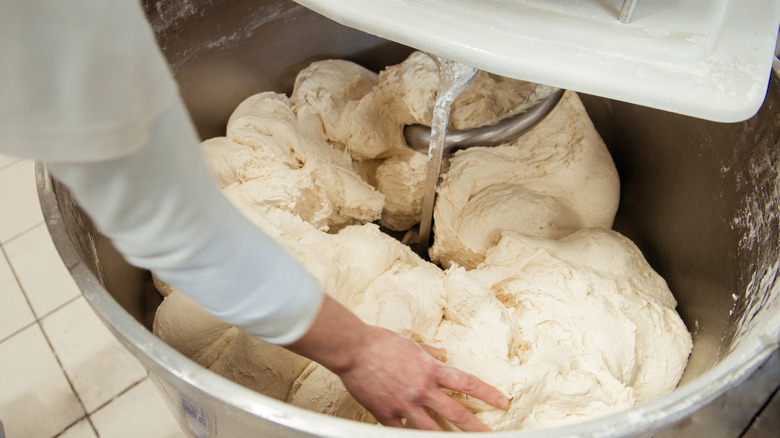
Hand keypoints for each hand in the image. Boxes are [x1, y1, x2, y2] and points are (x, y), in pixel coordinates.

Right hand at [285, 296, 509, 430]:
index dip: (487, 394)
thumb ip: (430, 352)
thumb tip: (443, 353)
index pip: (467, 384)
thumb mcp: (411, 343)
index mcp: (430, 369)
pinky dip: (408, 437)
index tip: (502, 402)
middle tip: (490, 435)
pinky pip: (401, 432)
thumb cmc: (380, 342)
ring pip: (432, 429)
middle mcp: (422, 389)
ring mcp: (405, 404)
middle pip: (456, 413)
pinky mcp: (386, 413)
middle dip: (476, 427)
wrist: (354, 349)